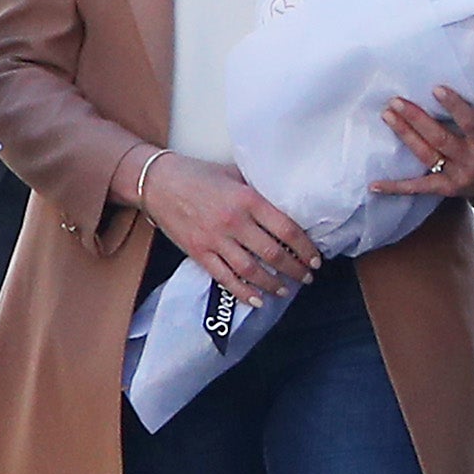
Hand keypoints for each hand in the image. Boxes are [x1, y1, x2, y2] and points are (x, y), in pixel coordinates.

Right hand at [138, 149, 317, 303]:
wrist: (158, 183)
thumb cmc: (198, 174)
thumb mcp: (234, 174)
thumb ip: (258, 190)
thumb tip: (285, 206)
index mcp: (247, 199)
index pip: (286, 229)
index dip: (305, 248)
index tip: (315, 258)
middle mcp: (233, 222)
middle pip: (273, 254)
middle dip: (295, 270)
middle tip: (306, 277)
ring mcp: (214, 239)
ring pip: (251, 270)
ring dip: (272, 284)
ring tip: (285, 290)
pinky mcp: (198, 252)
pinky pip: (224, 278)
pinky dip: (242, 292)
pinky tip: (256, 299)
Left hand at [380, 90, 473, 202]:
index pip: (470, 123)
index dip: (454, 106)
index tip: (436, 89)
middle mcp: (471, 162)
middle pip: (439, 138)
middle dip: (416, 119)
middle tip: (396, 101)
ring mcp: (457, 177)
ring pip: (426, 154)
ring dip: (405, 135)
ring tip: (388, 115)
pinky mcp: (447, 189)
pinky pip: (419, 188)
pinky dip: (397, 187)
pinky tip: (374, 185)